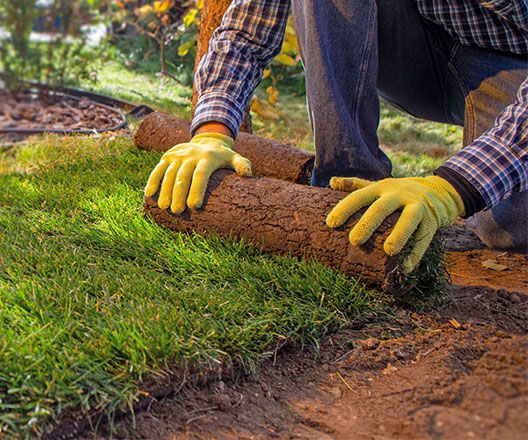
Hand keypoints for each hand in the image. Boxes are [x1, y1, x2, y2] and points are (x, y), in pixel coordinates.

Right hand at [144, 133, 250, 212]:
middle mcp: (191, 155)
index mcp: (207, 158)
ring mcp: (178, 155)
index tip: (194, 207)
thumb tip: (247, 174)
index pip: (201, 175)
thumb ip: (242, 164)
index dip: (197, 190)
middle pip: (183, 176)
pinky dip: (152, 179)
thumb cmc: (222, 157)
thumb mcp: (234, 158)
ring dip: (165, 191)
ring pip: (169, 174)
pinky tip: (149, 193)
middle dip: (178, 194)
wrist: (207, 140)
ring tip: (164, 207)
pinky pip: (158, 168)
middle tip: (177, 211)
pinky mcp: (168, 156)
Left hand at [326, 176, 464, 272]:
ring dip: (399, 235)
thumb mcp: (380, 185)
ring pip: (408, 219)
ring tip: (389, 251)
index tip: (330, 223)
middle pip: (381, 207)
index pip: (360, 196)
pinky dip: (416, 253)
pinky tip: (407, 267)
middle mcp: (399, 194)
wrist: (440, 190)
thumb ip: (356, 185)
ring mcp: (417, 205)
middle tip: (353, 241)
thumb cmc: (401, 192)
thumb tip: (331, 181)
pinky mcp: (432, 219)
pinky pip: (424, 236)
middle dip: (368, 223)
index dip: (344, 208)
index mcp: (381, 187)